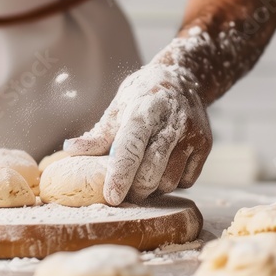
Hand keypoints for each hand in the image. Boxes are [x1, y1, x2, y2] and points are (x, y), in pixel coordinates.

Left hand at [64, 62, 211, 204]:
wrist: (183, 77)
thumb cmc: (143, 95)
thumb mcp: (119, 107)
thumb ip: (98, 134)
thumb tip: (70, 151)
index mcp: (146, 109)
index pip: (131, 146)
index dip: (120, 174)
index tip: (111, 197)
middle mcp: (173, 122)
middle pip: (152, 170)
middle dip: (135, 190)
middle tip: (123, 193)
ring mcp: (192, 134)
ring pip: (170, 181)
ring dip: (153, 188)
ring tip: (143, 176)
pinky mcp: (205, 145)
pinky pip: (187, 180)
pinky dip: (172, 183)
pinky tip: (164, 168)